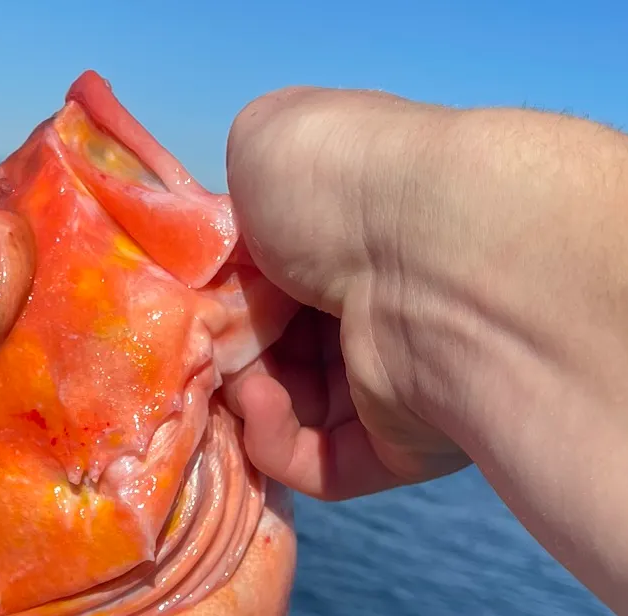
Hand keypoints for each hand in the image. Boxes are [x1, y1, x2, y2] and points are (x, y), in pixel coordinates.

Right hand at [221, 87, 470, 500]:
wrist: (438, 257)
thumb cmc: (346, 184)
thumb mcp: (266, 140)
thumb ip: (240, 184)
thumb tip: (242, 238)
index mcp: (358, 225)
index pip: (276, 272)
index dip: (225, 288)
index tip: (190, 295)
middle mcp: (384, 298)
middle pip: (280, 345)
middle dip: (230, 350)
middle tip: (203, 343)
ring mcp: (397, 375)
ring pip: (294, 410)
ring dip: (247, 398)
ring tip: (240, 377)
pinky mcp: (402, 445)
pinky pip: (321, 464)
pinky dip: (275, 441)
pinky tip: (261, 405)